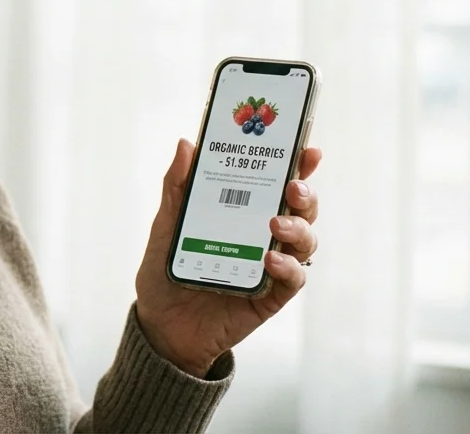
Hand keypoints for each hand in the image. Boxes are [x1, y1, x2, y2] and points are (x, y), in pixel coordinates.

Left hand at [133, 139, 321, 376]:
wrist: (161, 325)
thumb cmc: (165, 270)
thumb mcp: (166, 226)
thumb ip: (177, 188)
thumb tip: (186, 144)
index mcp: (244, 211)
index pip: (277, 183)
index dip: (298, 165)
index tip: (308, 150)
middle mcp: (264, 235)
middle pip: (300, 209)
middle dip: (304, 194)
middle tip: (293, 187)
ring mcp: (271, 265)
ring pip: (305, 241)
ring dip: (297, 229)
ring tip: (274, 226)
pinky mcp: (271, 296)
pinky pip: (293, 279)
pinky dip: (288, 268)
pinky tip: (270, 262)